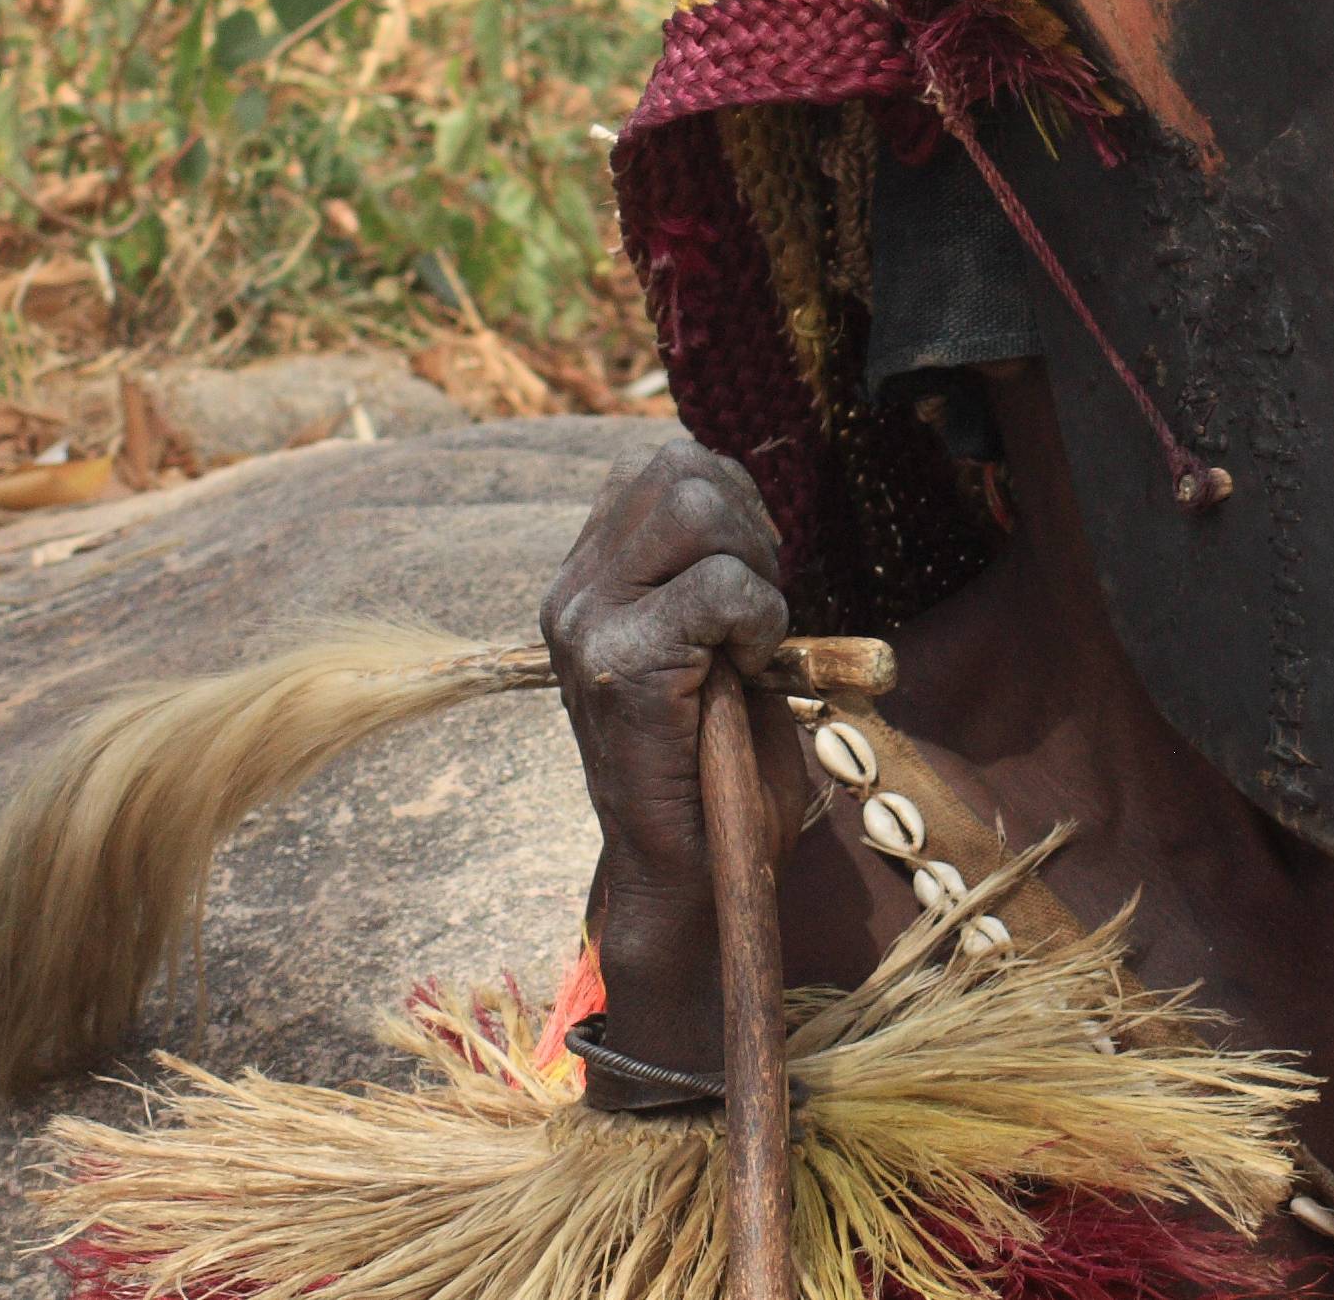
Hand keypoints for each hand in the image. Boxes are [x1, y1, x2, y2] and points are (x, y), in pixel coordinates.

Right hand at [540, 439, 808, 1084]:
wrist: (691, 869)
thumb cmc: (721, 757)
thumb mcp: (712, 637)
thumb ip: (716, 561)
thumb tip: (744, 489)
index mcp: (591, 575)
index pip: (669, 464)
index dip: (737, 503)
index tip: (754, 579)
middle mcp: (575, 590)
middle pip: (684, 469)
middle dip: (752, 528)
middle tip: (757, 613)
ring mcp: (587, 623)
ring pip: (697, 506)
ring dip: (754, 570)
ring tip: (746, 640)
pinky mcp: (619, 664)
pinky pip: (718, 590)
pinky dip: (758, 622)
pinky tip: (744, 671)